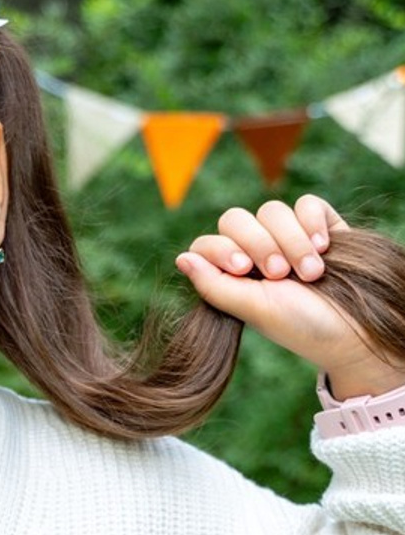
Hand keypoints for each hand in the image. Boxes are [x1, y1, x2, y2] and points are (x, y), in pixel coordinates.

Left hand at [176, 194, 404, 399]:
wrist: (353, 330)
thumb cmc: (300, 325)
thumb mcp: (252, 308)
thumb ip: (214, 285)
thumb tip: (181, 258)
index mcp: (232, 273)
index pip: (207, 243)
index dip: (222, 249)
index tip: (244, 269)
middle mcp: (255, 251)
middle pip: (235, 219)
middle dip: (258, 244)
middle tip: (280, 274)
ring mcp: (286, 236)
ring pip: (271, 210)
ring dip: (291, 242)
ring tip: (311, 273)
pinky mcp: (319, 225)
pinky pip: (306, 203)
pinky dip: (313, 222)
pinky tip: (324, 247)